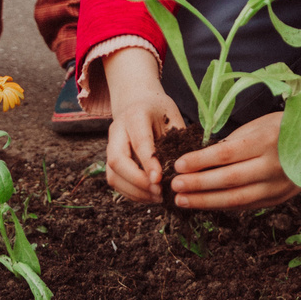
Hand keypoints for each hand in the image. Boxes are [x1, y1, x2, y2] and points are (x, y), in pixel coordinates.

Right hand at [102, 49, 182, 203]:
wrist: (137, 101)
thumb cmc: (159, 111)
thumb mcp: (172, 117)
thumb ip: (177, 139)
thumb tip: (190, 168)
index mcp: (135, 115)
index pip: (139, 141)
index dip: (148, 162)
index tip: (160, 179)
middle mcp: (117, 131)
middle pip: (117, 160)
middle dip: (138, 181)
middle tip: (159, 192)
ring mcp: (110, 146)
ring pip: (113, 175)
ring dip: (135, 191)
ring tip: (158, 198)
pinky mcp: (110, 160)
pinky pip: (116, 181)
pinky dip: (132, 193)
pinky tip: (150, 196)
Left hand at [169, 71, 300, 212]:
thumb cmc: (281, 126)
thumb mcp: (256, 126)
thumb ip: (232, 144)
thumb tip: (200, 159)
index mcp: (264, 142)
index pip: (225, 156)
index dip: (199, 162)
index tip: (178, 164)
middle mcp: (272, 166)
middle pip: (228, 180)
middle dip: (197, 185)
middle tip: (174, 187)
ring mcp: (277, 186)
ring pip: (236, 199)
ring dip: (206, 201)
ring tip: (183, 200)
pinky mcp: (279, 199)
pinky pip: (247, 205)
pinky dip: (224, 205)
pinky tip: (205, 204)